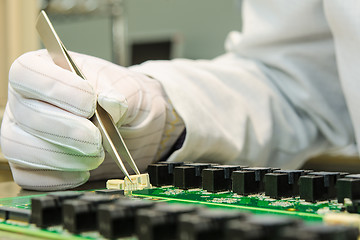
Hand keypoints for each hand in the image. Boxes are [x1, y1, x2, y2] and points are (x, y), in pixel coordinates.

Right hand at [0, 50, 183, 189]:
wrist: (127, 122)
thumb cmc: (117, 97)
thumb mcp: (124, 87)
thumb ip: (118, 94)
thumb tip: (110, 103)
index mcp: (42, 68)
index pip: (27, 73)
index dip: (57, 89)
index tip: (90, 103)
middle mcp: (23, 100)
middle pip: (26, 114)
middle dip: (67, 131)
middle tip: (96, 139)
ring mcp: (20, 132)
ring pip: (20, 148)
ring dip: (62, 157)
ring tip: (95, 156)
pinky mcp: (26, 163)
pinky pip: (27, 177)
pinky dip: (56, 178)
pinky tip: (82, 173)